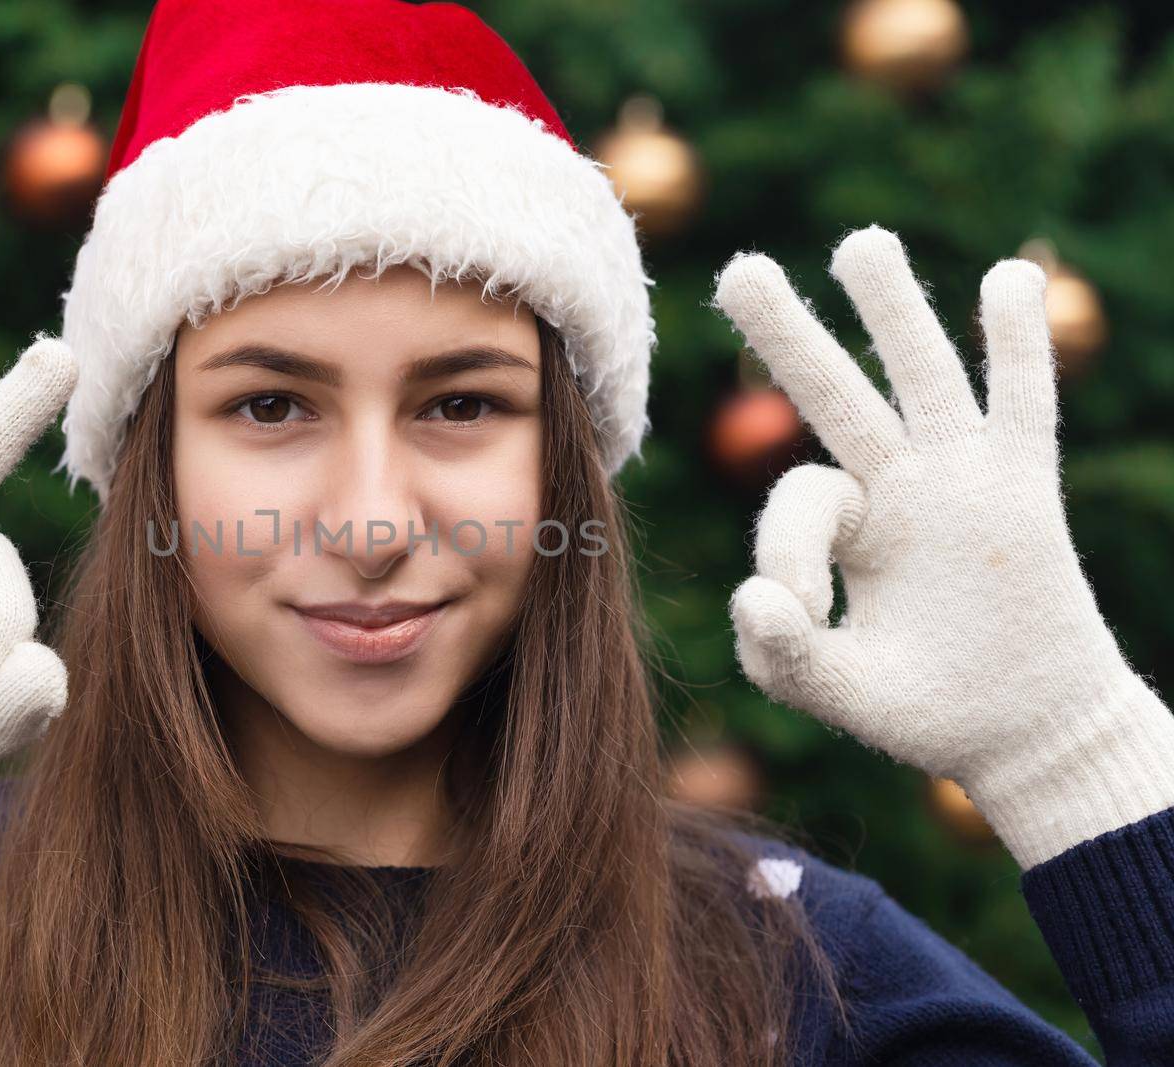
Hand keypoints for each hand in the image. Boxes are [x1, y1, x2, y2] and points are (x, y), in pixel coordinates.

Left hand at [710, 225, 1173, 869]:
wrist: (1021, 736)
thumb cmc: (919, 710)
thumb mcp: (833, 689)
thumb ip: (781, 654)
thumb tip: (753, 596)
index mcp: (842, 525)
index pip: (798, 497)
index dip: (786, 549)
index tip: (799, 610)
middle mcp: (893, 486)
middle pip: (832, 391)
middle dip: (787, 332)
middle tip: (737, 268)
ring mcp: (959, 480)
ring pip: (920, 377)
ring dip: (894, 310)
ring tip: (860, 243)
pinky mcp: (1023, 490)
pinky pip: (1022, 405)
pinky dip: (1018, 347)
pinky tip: (1009, 279)